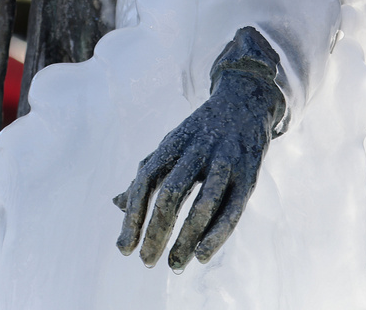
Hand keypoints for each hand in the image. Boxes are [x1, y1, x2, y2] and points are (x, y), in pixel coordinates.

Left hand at [114, 28, 287, 270]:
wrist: (246, 101)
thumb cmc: (201, 131)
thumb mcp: (172, 144)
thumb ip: (147, 172)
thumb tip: (117, 204)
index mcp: (173, 143)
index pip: (146, 181)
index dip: (134, 216)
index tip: (125, 249)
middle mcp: (197, 150)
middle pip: (171, 194)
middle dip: (157, 232)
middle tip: (147, 261)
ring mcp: (225, 161)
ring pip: (203, 205)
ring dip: (186, 240)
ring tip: (175, 265)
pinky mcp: (249, 174)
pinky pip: (232, 209)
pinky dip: (217, 235)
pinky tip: (201, 256)